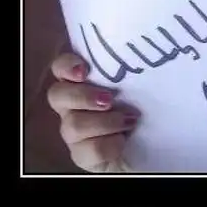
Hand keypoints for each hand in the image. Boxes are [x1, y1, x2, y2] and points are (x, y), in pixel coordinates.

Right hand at [47, 52, 138, 171]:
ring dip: (105, 121)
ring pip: (73, 125)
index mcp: (82, 84)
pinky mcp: (82, 156)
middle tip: (109, 98)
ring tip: (130, 120)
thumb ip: (129, 70)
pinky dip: (109, 144)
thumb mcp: (140, 85)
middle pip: (57, 95)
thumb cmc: (144, 107)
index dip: (66, 65)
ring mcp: (74, 133)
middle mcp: (72, 106)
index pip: (61, 67)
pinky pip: (87, 150)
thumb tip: (145, 50)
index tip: (84, 70)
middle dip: (82, 96)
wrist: (149, 146)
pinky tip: (124, 140)